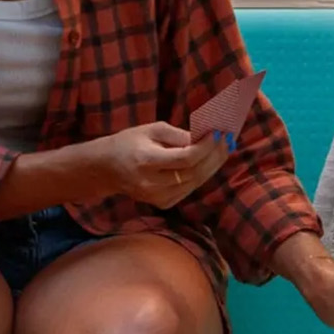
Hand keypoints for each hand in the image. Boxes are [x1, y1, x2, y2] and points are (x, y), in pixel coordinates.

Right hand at [86, 122, 227, 209]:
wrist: (106, 169)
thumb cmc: (128, 143)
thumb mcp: (150, 130)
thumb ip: (178, 135)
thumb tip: (204, 137)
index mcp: (146, 161)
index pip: (185, 158)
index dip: (205, 147)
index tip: (218, 133)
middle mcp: (152, 183)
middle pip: (194, 172)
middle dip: (214, 155)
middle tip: (227, 140)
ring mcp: (157, 197)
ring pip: (195, 183)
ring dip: (213, 166)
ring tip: (224, 149)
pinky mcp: (163, 204)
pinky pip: (189, 189)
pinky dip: (202, 175)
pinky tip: (211, 162)